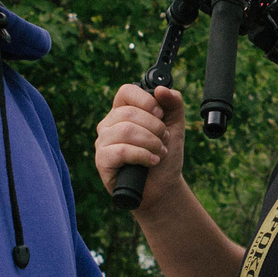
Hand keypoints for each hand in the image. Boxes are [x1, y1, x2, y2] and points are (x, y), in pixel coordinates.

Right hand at [93, 84, 187, 212]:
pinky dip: (143, 155)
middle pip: (128, 113)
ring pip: (126, 131)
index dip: (145, 100)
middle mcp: (109, 124)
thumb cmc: (164, 154)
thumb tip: (162, 90)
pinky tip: (152, 161)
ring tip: (160, 152)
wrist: (163, 186)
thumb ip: (174, 103)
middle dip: (154, 127)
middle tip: (164, 139)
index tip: (160, 114)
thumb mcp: (175, 126)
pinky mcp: (103, 160)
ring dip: (150, 142)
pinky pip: (122, 151)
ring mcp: (103, 142)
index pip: (126, 92)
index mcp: (123, 111)